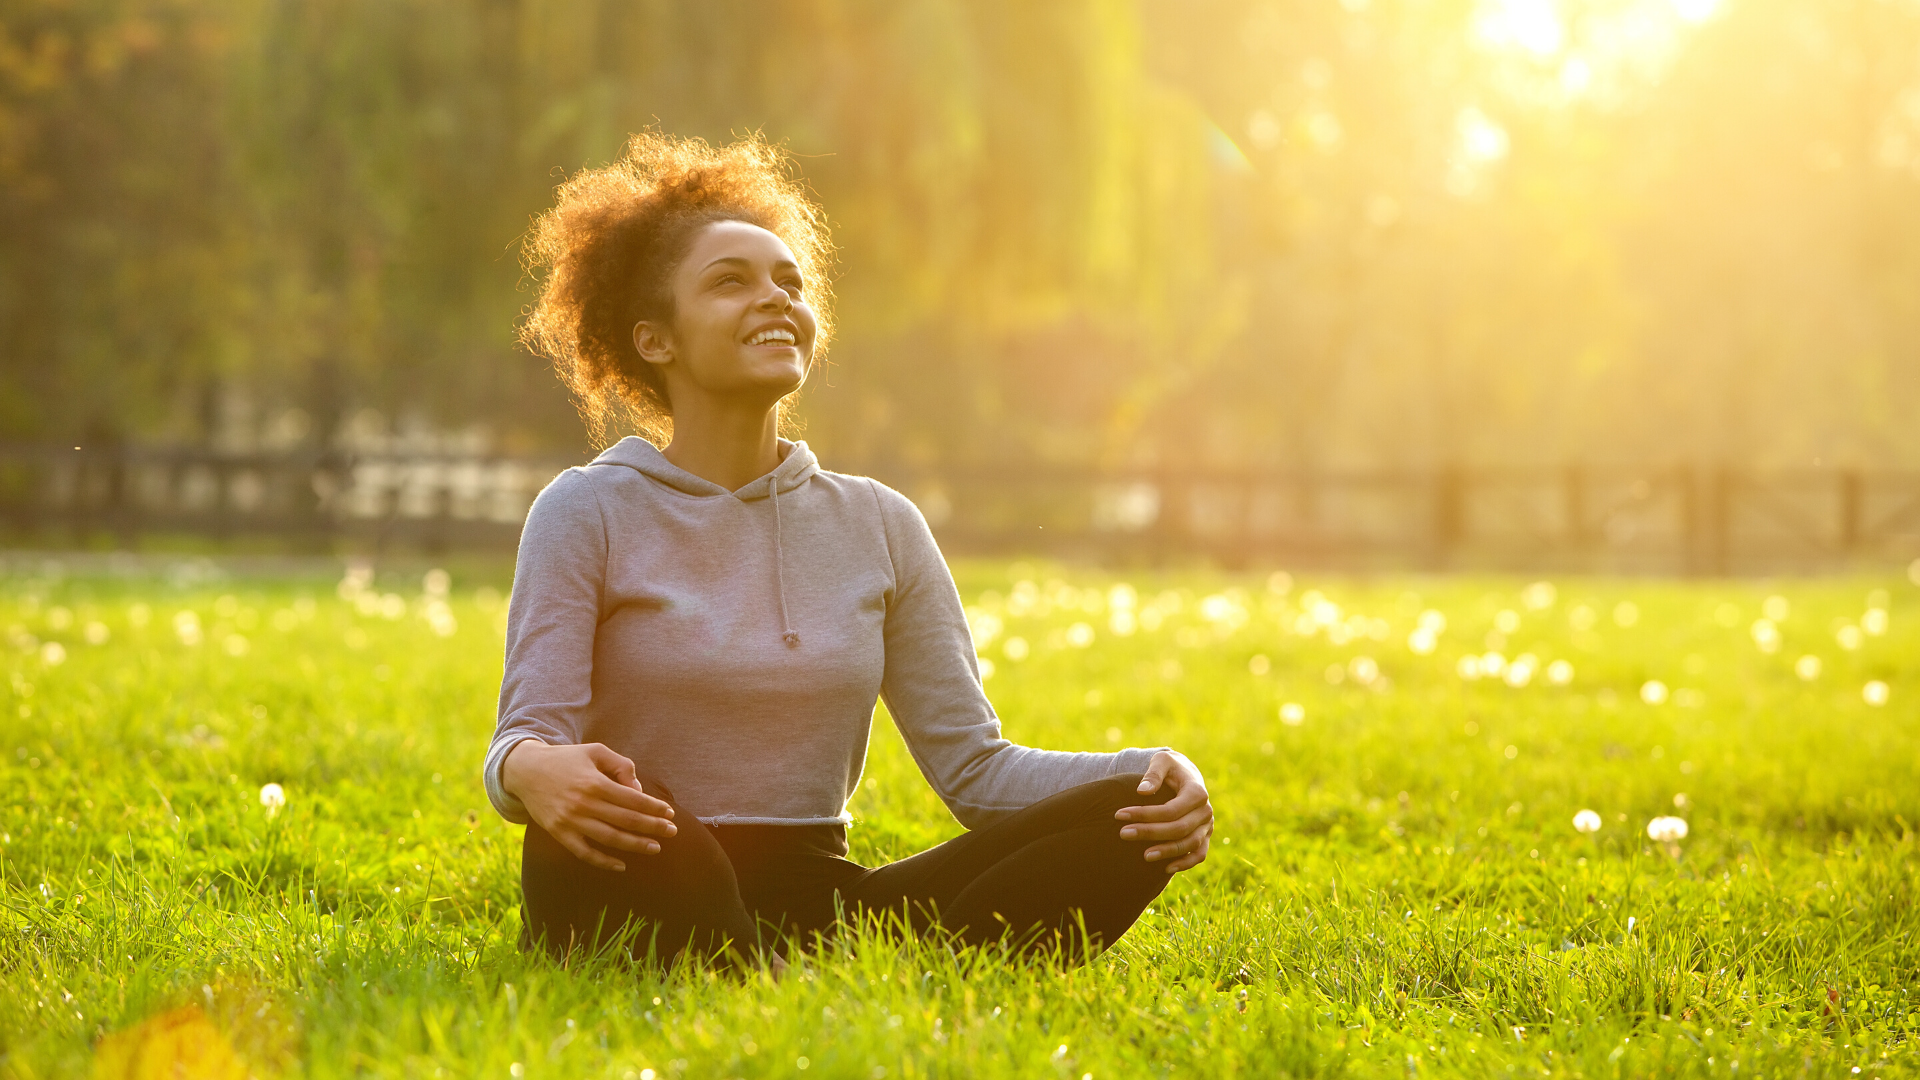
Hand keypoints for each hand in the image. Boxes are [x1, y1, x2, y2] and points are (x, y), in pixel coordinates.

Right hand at [501, 741, 676, 871]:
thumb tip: (638, 790)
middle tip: (672, 832)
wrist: (526, 771)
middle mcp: (583, 804)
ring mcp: (570, 821)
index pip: (633, 800)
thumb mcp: (595, 752)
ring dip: (635, 845)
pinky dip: (603, 862)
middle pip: (626, 820)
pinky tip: (621, 865)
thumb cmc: (567, 759)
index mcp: (595, 782)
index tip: (669, 813)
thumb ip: (621, 766)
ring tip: (655, 848)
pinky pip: (584, 852)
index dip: (654, 808)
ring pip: (609, 838)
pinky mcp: (559, 833)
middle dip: (653, 827)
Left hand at [1114, 750, 1212, 873]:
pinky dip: (1185, 863)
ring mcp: (1207, 826)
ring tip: (1144, 856)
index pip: (1171, 809)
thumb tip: (1142, 791)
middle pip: (1179, 828)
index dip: (1145, 814)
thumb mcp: (1162, 761)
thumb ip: (1153, 774)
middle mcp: (1205, 810)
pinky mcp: (1205, 836)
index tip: (1119, 814)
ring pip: (1189, 843)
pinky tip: (1166, 869)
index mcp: (1197, 791)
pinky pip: (1199, 854)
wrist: (1185, 775)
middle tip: (1123, 834)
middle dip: (1150, 832)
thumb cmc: (1169, 767)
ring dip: (1167, 852)